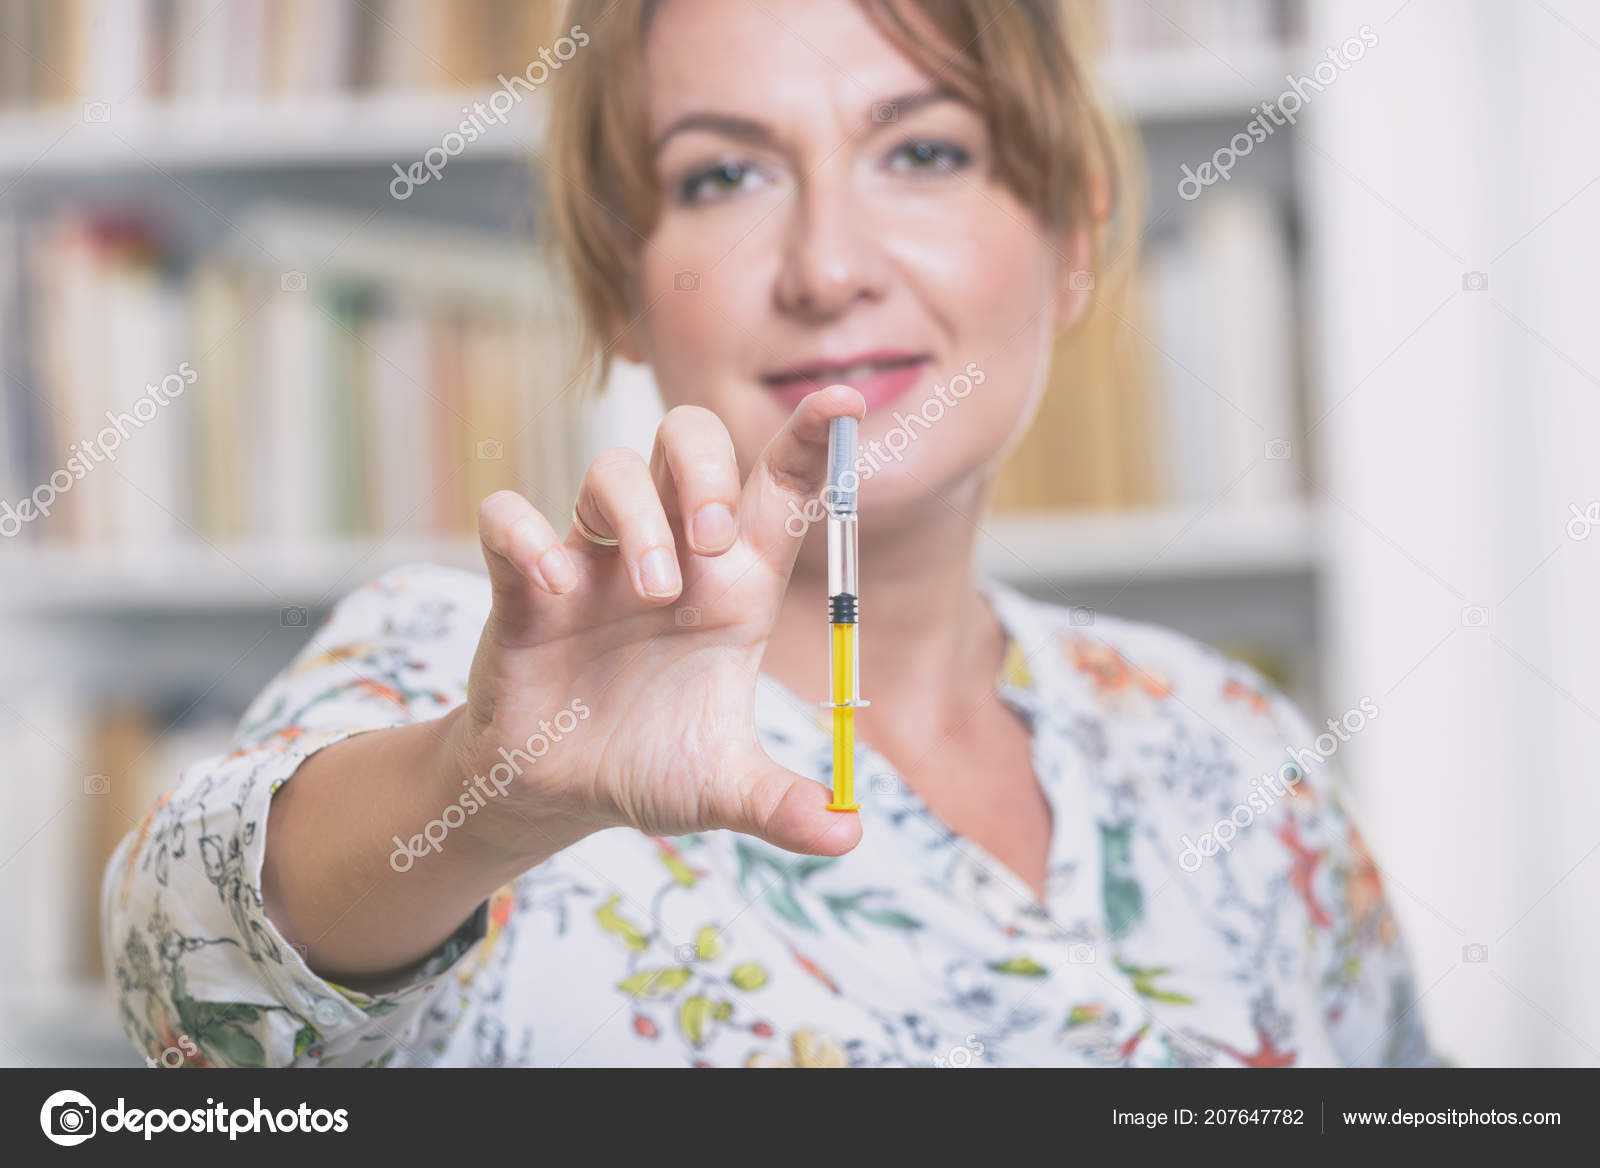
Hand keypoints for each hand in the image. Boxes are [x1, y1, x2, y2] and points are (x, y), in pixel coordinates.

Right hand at [452, 386, 864, 859]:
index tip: (846, 401)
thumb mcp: (721, 791)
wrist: (555, 793)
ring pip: (609, 470)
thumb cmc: (646, 766)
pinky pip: (510, 517)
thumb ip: (782, 806)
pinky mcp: (522, 581)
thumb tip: (849, 836)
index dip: (812, 439)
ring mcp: (594, 560)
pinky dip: (527, 536)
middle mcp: (668, 553)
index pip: (779, 487)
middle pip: (690, 442)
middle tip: (710, 543)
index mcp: (731, 584)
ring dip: (636, 517)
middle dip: (704, 470)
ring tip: (651, 592)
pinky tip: (555, 588)